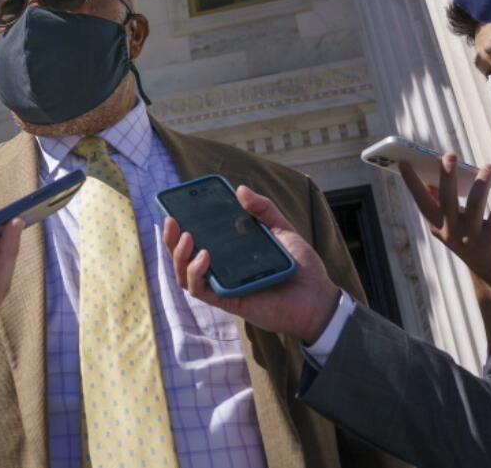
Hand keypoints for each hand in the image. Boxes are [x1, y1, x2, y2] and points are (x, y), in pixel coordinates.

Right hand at [162, 185, 339, 343]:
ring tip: (186, 236)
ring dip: (179, 256)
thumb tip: (240, 189)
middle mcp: (222, 270)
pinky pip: (201, 290)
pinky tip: (204, 255)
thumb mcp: (283, 230)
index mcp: (231, 254)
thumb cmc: (302, 268)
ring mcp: (223, 286)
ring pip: (185, 275)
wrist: (320, 298)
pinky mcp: (229, 301)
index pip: (198, 241)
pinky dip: (197, 272)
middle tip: (171, 221)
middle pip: (183, 258)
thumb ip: (263, 210)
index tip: (174, 209)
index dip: (180, 228)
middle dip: (171, 240)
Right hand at [399, 154, 490, 290]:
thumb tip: (431, 177)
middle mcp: (451, 232)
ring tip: (488, 166)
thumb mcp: (448, 223)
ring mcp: (471, 238)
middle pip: (447, 200)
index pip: (421, 201)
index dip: (411, 183)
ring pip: (475, 205)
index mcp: (437, 225)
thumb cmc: (467, 237)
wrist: (488, 269)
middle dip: (447, 175)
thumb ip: (440, 202)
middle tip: (449, 154)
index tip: (403, 162)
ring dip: (481, 183)